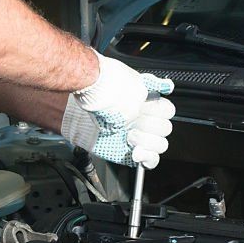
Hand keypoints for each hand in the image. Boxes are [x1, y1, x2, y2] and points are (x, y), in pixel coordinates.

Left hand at [61, 51, 175, 168]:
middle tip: (132, 125)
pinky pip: (151, 159)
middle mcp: (144, 121)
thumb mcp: (124, 83)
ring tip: (129, 137)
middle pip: (165, 128)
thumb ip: (146, 86)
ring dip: (147, 141)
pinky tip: (135, 152)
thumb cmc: (96, 95)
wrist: (75, 112)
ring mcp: (138, 137)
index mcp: (146, 103)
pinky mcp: (130, 153)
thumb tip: (166, 86)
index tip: (145, 110)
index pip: (167, 111)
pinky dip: (147, 158)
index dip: (159, 112)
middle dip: (149, 127)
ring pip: (160, 144)